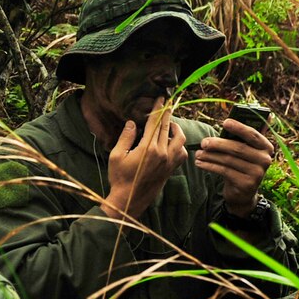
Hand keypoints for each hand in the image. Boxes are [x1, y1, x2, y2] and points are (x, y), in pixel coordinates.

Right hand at [102, 97, 187, 218]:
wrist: (129, 200)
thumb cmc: (119, 178)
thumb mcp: (116, 156)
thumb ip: (125, 137)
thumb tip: (133, 123)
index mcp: (148, 148)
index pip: (155, 123)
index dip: (158, 109)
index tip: (161, 98)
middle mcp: (162, 153)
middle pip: (168, 128)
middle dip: (167, 114)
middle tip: (168, 104)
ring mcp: (168, 162)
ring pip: (180, 139)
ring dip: (176, 129)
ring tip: (170, 125)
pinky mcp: (171, 170)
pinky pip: (182, 153)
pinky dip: (180, 145)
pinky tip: (173, 143)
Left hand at [195, 117, 273, 215]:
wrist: (243, 193)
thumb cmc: (240, 166)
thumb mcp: (243, 153)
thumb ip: (238, 140)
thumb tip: (224, 125)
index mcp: (266, 147)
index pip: (253, 135)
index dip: (239, 128)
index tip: (225, 122)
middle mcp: (265, 159)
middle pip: (238, 148)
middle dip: (218, 144)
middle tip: (203, 142)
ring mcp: (257, 173)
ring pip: (229, 160)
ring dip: (210, 156)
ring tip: (198, 154)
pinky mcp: (247, 184)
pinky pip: (224, 171)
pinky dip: (210, 166)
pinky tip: (200, 163)